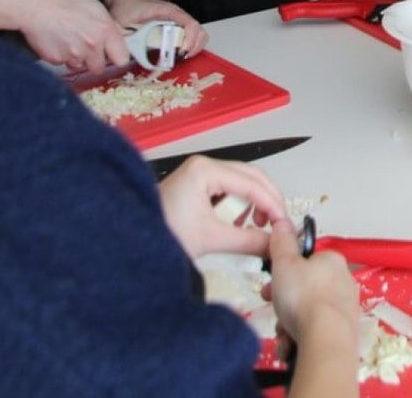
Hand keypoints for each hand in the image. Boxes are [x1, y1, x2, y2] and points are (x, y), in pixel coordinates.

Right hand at [8, 0, 130, 72]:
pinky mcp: (57, 60)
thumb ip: (109, 26)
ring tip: (69, 41)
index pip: (121, 59)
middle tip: (87, 48)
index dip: (116, 57)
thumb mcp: (95, 8)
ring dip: (78, 59)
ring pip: (80, 67)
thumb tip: (117, 39)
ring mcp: (73, 55)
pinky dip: (62, 57)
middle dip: (95, 61)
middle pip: (99, 68)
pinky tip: (58, 42)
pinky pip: (63, 64)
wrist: (36, 6)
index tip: (112, 54)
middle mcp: (91, 46)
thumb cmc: (66, 3)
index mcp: (105, 31)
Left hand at [103, 0, 208, 56]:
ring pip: (198, 34)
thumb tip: (127, 56)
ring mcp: (178, 19)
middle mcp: (177, 15)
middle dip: (193, 47)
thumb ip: (125, 39)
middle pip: (199, 31)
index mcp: (167, 11)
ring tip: (179, 56)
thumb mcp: (122, 23)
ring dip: (193, 48)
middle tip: (180, 57)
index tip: (180, 53)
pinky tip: (176, 52)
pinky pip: (191, 36)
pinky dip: (189, 46)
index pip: (190, 24)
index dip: (189, 41)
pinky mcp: (176, 25)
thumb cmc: (126, 7)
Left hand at [156, 156, 287, 258]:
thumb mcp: (209, 239)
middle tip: (277, 224)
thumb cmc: (160, 234)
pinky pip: (229, 189)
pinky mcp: (196, 185)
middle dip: (267, 200)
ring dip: (254, 203)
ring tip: (255, 226)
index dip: (272, 204)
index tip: (284, 223)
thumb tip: (274, 244)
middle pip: (251, 177)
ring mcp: (199, 174)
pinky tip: (239, 223)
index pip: (252, 183)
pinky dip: (240, 205)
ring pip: (242, 182)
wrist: (128, 243)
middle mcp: (203, 166)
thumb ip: (247, 240)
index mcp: (204, 171)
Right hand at [268, 221, 360, 359]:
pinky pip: (316, 329)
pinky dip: (301, 336)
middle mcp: (343, 281)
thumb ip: (281, 242)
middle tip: (273, 307)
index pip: (305, 262)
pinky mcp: (344, 329)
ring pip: (308, 312)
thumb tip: (282, 222)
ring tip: (283, 331)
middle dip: (284, 301)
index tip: (270, 283)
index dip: (284, 272)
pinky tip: (292, 343)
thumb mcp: (285, 263)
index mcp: (332, 260)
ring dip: (289, 321)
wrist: (326, 338)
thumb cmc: (303, 296)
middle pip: (305, 289)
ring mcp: (345, 307)